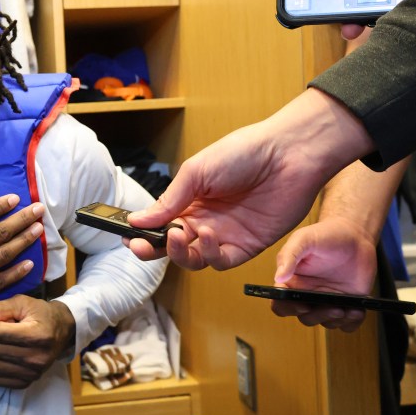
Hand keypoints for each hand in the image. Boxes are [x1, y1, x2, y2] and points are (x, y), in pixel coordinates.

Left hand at [0, 295, 75, 388]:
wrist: (62, 331)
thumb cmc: (40, 313)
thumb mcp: (22, 303)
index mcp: (38, 335)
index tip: (6, 321)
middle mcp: (36, 359)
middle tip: (3, 333)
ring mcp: (32, 374)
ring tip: (3, 345)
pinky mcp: (26, 383)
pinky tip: (0, 358)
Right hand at [126, 89, 373, 269]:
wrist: (288, 155)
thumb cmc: (243, 152)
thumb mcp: (197, 172)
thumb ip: (169, 199)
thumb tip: (138, 220)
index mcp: (189, 201)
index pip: (160, 224)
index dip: (143, 233)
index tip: (128, 235)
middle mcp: (205, 221)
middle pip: (173, 247)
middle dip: (153, 249)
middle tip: (141, 246)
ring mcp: (226, 235)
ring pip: (194, 259)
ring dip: (180, 253)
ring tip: (178, 235)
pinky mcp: (248, 246)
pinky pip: (222, 261)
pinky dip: (209, 254)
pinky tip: (207, 235)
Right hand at [271, 217, 379, 331]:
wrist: (354, 235)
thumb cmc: (326, 234)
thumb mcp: (303, 239)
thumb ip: (289, 256)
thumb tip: (278, 278)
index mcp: (293, 282)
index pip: (281, 304)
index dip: (288, 308)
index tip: (302, 304)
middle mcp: (308, 294)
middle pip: (305, 318)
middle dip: (318, 316)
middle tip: (333, 307)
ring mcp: (328, 300)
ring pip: (326, 322)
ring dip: (336, 320)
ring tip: (348, 308)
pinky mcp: (348, 303)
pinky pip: (347, 323)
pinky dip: (352, 322)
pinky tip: (357, 310)